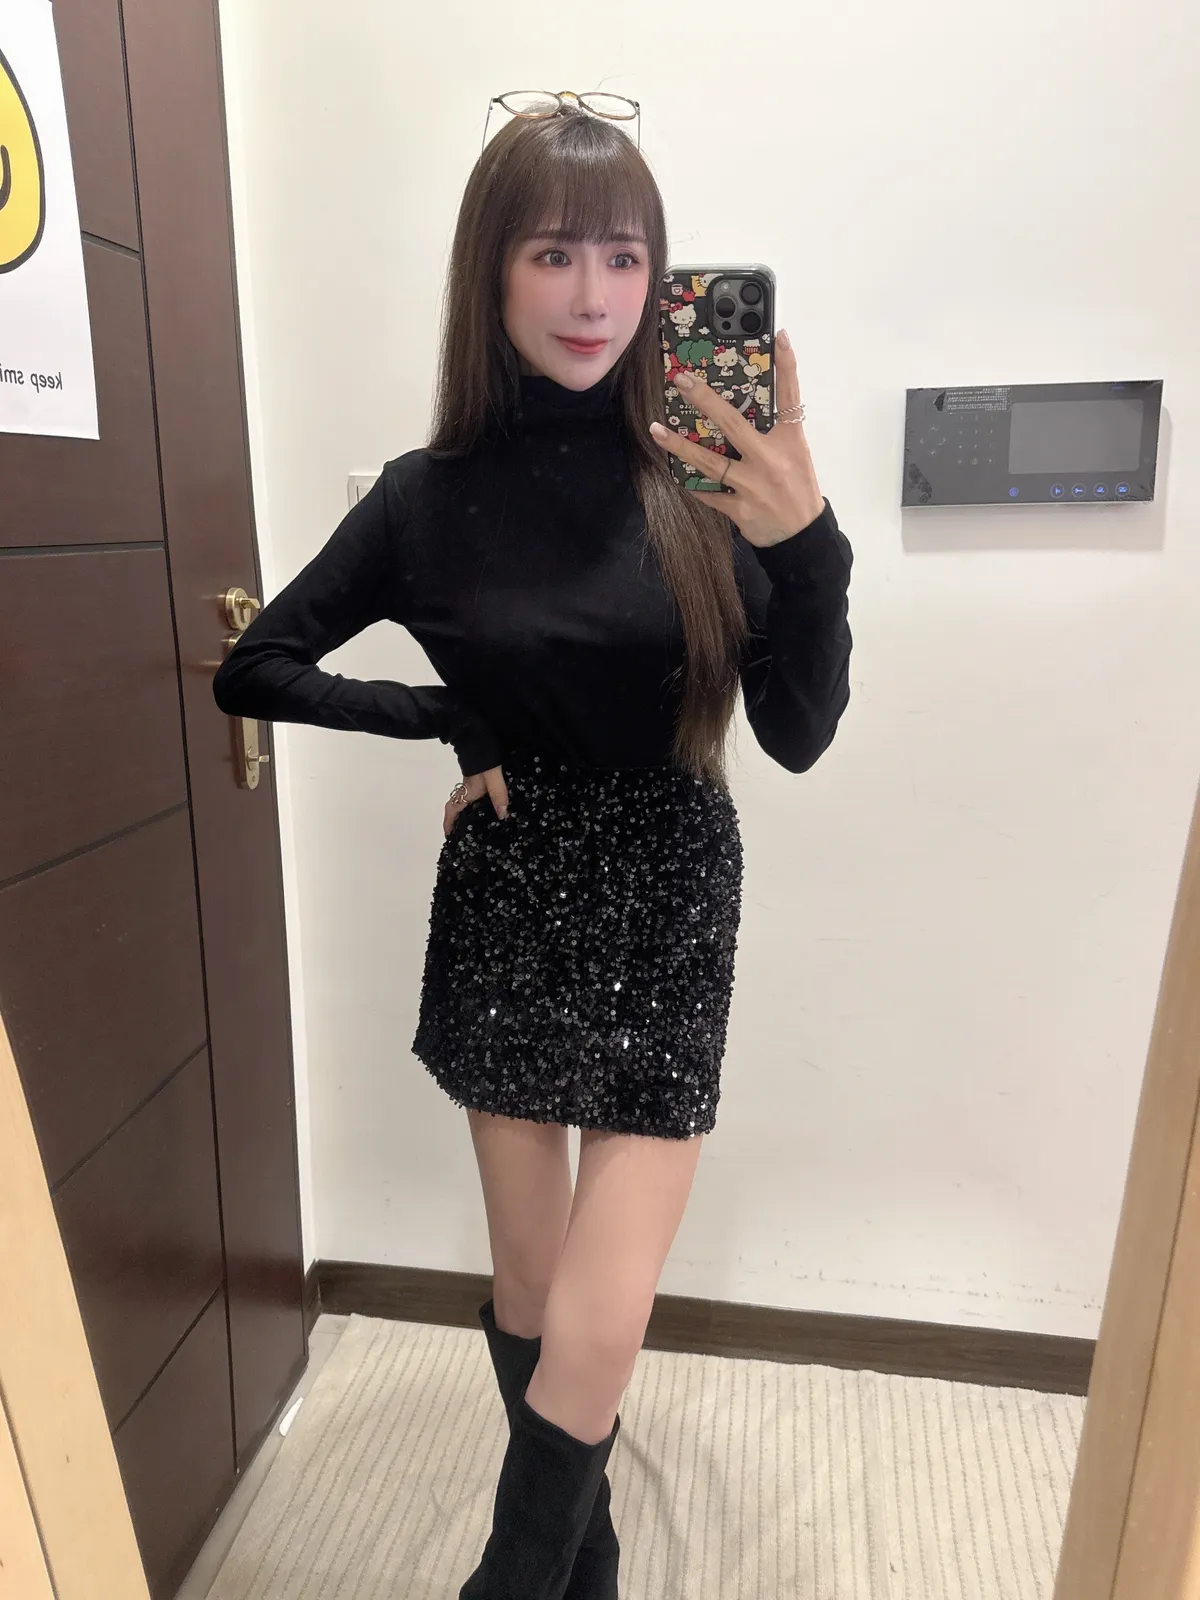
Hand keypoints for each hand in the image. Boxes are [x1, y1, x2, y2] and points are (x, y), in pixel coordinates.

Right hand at [443, 764, 508, 836]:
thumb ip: (498, 794)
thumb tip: (502, 815)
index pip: (452, 811)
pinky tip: (486, 807)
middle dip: (456, 823)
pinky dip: (474, 805)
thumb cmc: (484, 758)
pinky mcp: (476, 778)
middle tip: (463, 837)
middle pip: (456, 809)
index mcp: (466, 792)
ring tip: (474, 826)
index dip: (449, 825)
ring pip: (463, 802)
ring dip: (464, 814)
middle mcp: (465, 790)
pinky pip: (472, 796)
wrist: (477, 736)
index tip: (449, 837)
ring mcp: (470, 783)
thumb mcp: (494, 776)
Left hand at [650, 328, 824, 548]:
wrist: (802, 536)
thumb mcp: (795, 455)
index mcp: (790, 440)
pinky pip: (708, 493)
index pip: (790, 396)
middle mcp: (771, 459)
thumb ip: (775, 431)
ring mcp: (753, 485)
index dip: (786, 365)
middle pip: (734, 423)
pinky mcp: (740, 508)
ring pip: (710, 461)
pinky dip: (691, 484)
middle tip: (682, 380)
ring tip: (657, 430)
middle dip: (704, 399)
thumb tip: (744, 407)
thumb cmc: (798, 490)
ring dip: (680, 445)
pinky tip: (673, 472)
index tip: (779, 336)